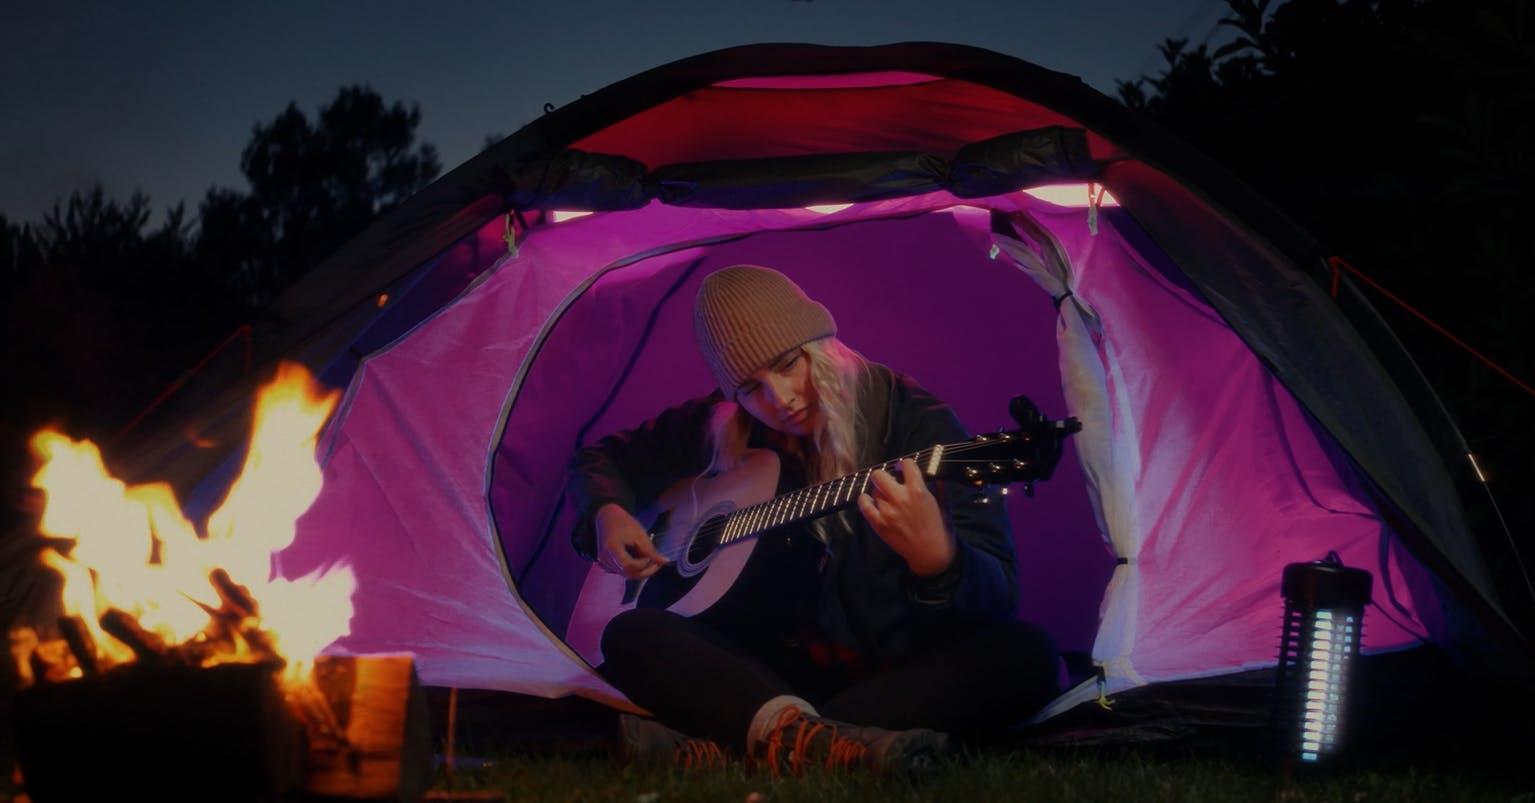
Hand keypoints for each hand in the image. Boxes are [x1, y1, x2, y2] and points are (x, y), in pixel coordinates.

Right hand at [596, 503, 669, 578]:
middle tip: (657, 564)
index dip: (644, 564)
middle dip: (645, 571)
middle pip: (628, 573)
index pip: (630, 565)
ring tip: (649, 560)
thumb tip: (665, 562)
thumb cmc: (624, 523)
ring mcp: (604, 563)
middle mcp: (605, 559)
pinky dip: (633, 569)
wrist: (607, 518)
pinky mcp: (605, 564)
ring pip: (626, 574)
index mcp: (612, 549)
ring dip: (640, 570)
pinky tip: (639, 560)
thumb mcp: (640, 535)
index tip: (653, 557)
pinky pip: (622, 572)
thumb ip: (651, 551)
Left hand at [856, 458, 955, 576]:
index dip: (904, 465)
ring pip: (874, 490)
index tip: (903, 469)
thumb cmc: (940, 529)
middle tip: (890, 482)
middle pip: (879, 475)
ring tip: (886, 497)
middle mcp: (900, 498)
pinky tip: (868, 500)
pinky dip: (865, 501)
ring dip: (879, 492)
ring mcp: (887, 511)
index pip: (905, 464)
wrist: (932, 554)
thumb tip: (935, 474)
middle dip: (884, 476)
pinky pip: (864, 506)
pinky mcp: (879, 524)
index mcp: (918, 491)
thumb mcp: (944, 505)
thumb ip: (939, 487)